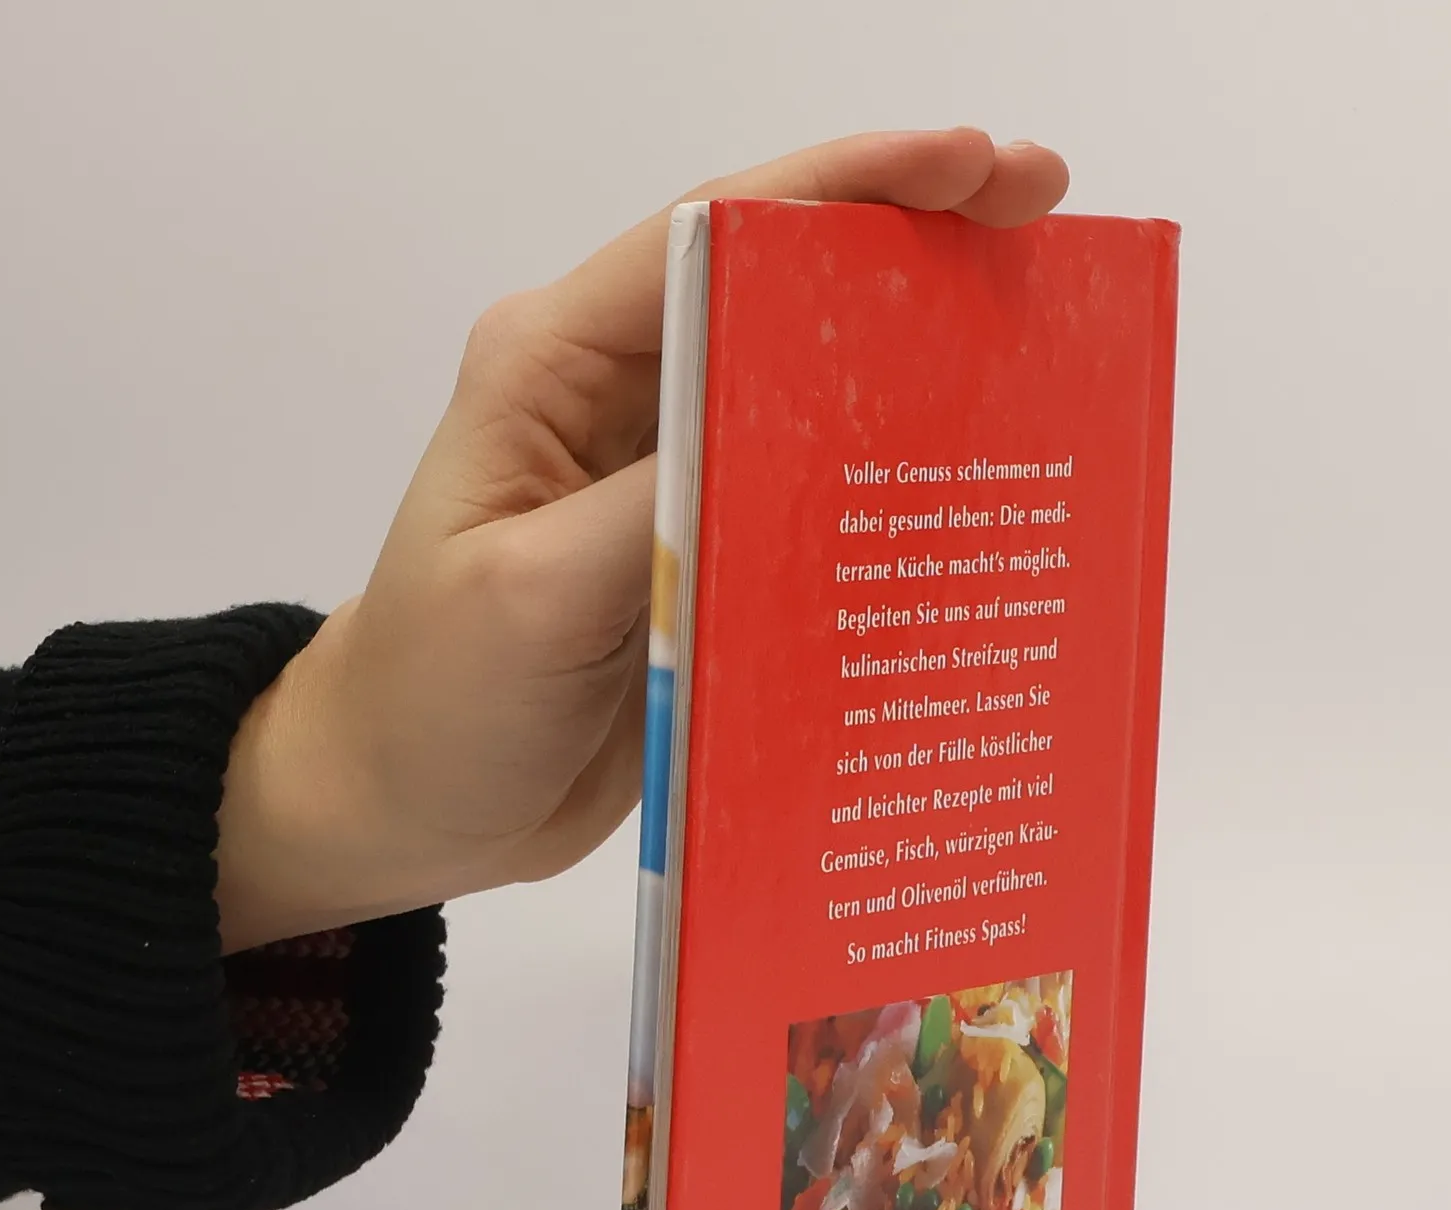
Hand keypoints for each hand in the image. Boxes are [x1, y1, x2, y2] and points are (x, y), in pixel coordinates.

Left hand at [215, 129, 1069, 951]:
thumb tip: (795, 437)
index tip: (973, 164)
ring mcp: (671, 480)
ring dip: (920, 361)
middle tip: (1043, 222)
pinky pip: (811, 504)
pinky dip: (891, 486)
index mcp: (558, 367)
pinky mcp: (705, 560)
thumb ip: (658, 510)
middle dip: (913, 244)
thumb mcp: (533, 597)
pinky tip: (972, 490)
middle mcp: (623, 401)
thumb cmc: (434, 697)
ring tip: (1041, 337)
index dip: (852, 184)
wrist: (407, 803)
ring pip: (812, 392)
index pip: (717, 235)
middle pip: (783, 289)